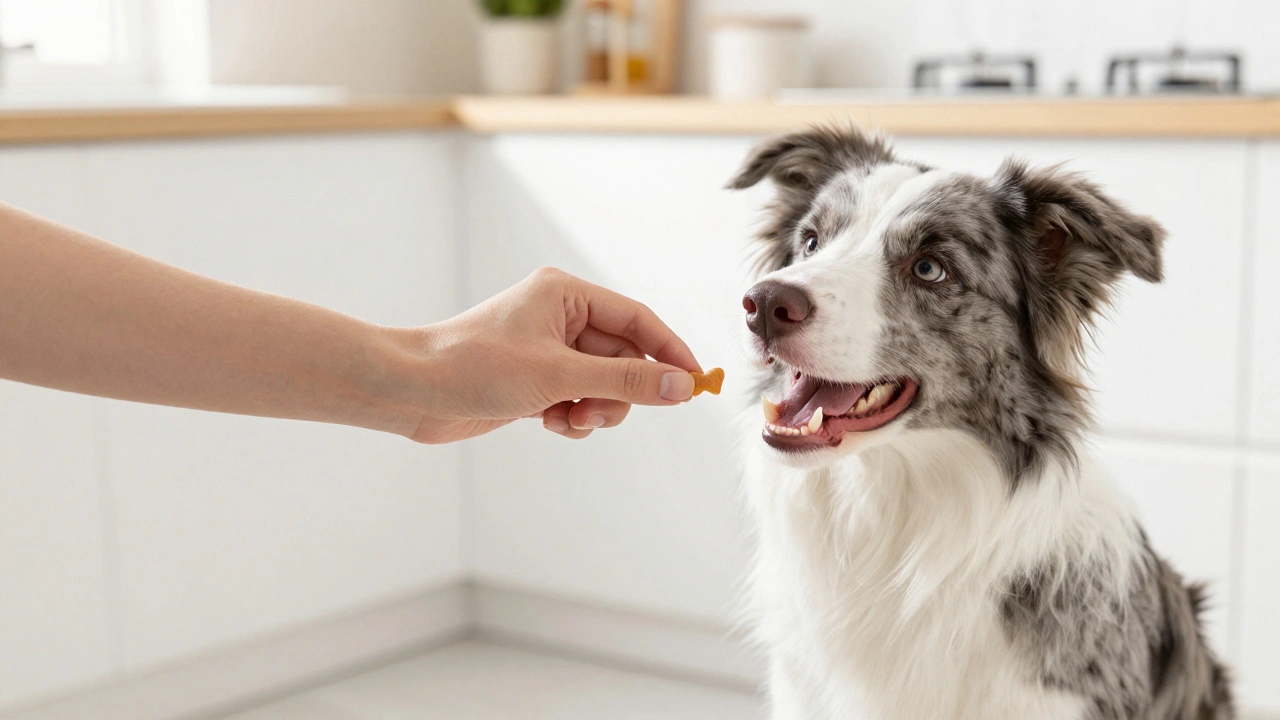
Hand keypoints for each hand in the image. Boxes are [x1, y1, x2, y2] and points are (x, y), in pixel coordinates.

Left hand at [398, 268, 701, 442]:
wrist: (410, 390)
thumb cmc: (474, 367)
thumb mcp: (559, 375)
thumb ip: (626, 380)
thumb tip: (682, 386)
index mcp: (566, 293)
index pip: (638, 320)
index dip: (670, 352)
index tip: (696, 384)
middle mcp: (559, 316)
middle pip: (624, 357)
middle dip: (618, 391)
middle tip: (598, 412)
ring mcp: (547, 349)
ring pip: (603, 383)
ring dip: (596, 408)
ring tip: (568, 419)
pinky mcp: (534, 379)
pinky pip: (579, 398)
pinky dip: (573, 416)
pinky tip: (548, 423)